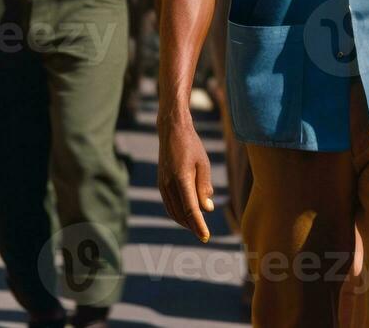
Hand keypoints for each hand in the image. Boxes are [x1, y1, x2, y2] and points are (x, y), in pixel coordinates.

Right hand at [158, 113, 214, 242]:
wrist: (172, 131)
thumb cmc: (191, 146)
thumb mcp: (204, 164)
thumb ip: (204, 187)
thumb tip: (207, 209)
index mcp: (181, 178)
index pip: (191, 209)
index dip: (198, 225)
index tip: (205, 237)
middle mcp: (169, 184)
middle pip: (180, 213)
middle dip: (192, 226)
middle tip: (203, 234)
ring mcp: (162, 184)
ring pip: (173, 211)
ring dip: (184, 222)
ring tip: (196, 227)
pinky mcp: (161, 183)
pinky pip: (169, 204)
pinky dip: (178, 213)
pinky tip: (187, 214)